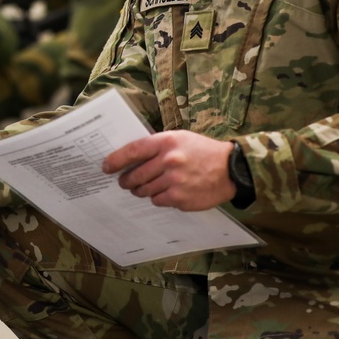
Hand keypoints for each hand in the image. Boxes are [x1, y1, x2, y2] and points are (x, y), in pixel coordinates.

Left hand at [102, 130, 234, 210]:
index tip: (106, 167)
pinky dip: (158, 198)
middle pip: (135, 175)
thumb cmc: (203, 151)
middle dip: (126, 180)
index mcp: (166, 142)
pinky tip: (166, 192)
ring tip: (145, 187)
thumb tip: (131, 157)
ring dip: (141, 190)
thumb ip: (157, 146)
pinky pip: (158, 201)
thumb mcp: (180, 138)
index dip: (115, 160)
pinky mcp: (180, 199)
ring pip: (145, 190)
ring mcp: (174, 181)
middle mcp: (169, 161)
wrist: (231, 169)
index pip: (132, 151)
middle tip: (124, 182)